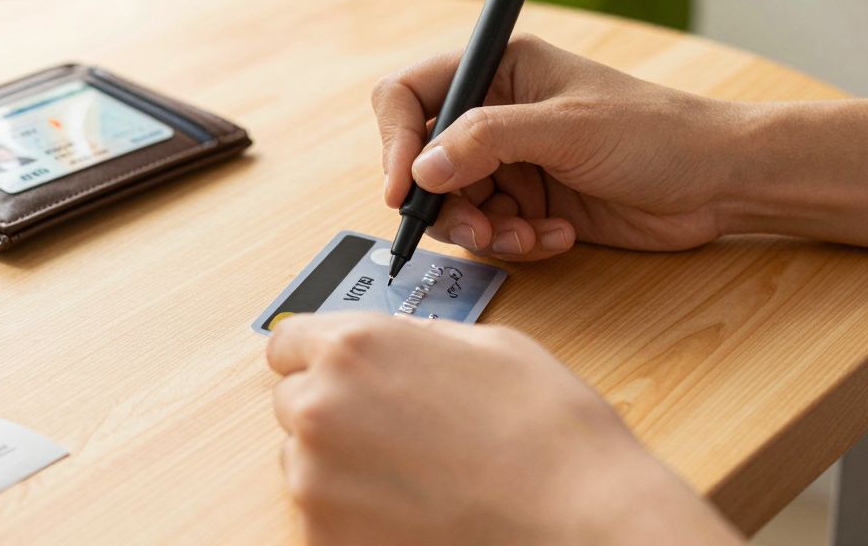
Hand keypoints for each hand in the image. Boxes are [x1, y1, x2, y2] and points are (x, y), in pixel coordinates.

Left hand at [266, 313, 742, 545]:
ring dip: (344, 464)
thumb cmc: (548, 431)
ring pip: (306, 463)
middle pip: (295, 403)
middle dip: (336, 410)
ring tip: (418, 474)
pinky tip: (416, 509)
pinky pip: (325, 518)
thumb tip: (397, 346)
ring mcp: (318, 484)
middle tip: (398, 428)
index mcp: (354, 347)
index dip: (317, 355)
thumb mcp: (488, 345)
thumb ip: (418, 341)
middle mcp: (321, 410)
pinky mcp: (329, 541)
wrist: (580, 520)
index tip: (333, 370)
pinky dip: (357, 515)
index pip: (287, 342)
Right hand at [372, 35, 751, 258]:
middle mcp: (496, 113)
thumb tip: (422, 169)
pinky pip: (492, 231)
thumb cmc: (655, 133)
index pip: (409, 96)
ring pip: (455, 205)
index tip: (401, 190)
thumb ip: (487, 141)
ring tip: (527, 235)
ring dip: (484, 231)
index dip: (395, 142)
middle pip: (424, 162)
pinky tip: (558, 236)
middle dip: (446, 202)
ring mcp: (512, 161)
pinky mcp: (531, 203)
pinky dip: (516, 242)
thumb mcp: (566, 129)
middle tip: (479, 229)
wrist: (717, 181)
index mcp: (498, 69)